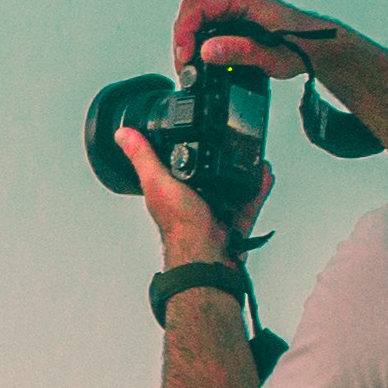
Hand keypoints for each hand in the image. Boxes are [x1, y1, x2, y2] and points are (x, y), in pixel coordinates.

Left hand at [116, 120, 253, 265]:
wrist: (206, 254)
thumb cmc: (180, 226)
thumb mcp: (158, 182)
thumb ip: (143, 157)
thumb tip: (124, 134)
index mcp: (173, 190)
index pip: (180, 164)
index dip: (188, 149)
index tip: (198, 133)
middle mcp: (194, 200)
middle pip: (211, 174)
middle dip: (223, 160)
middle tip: (232, 144)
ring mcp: (216, 211)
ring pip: (233, 186)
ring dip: (244, 172)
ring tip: (252, 157)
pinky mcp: (234, 221)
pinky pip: (249, 201)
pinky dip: (258, 189)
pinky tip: (263, 176)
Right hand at [171, 0, 343, 80]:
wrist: (314, 47)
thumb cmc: (300, 45)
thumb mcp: (271, 54)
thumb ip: (240, 51)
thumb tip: (207, 50)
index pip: (195, 8)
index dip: (184, 34)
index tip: (186, 59)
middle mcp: (230, 0)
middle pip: (189, 16)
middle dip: (182, 44)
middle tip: (185, 72)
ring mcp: (227, 11)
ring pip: (193, 24)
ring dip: (187, 48)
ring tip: (191, 72)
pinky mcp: (228, 23)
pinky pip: (202, 31)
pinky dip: (197, 49)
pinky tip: (200, 66)